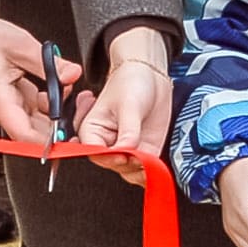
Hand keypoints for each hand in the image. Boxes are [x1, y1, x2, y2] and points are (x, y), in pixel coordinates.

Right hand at [0, 0, 67, 148]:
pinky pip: (29, 106)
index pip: (26, 136)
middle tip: (80, 107)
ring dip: (54, 111)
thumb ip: (49, 63)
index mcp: (0, 100)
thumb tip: (74, 74)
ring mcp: (2, 104)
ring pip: (34, 119)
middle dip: (59, 125)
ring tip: (71, 92)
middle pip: (33, 132)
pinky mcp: (5, 96)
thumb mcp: (20, 45)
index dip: (50, 142)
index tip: (71, 137)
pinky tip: (57, 85)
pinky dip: (46, 100)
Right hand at [76, 28, 174, 185]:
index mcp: (92, 131)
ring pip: (128, 170)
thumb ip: (128, 131)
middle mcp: (107, 142)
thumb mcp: (129, 104)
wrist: (151, 75)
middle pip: (112, 165)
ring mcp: (126, 148)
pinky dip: (151, 171)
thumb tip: (127, 151)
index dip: (109, 157)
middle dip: (126, 163)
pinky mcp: (143, 150)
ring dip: (139, 169)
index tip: (123, 154)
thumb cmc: (131, 82)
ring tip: (147, 156)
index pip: (94, 152)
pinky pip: (144, 169)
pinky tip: (155, 166)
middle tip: (138, 153)